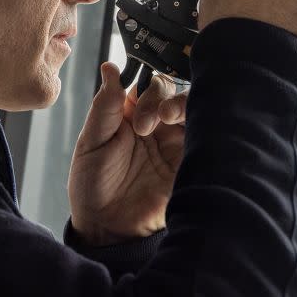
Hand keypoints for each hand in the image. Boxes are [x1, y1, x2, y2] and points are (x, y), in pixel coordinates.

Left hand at [67, 62, 186, 245]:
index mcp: (129, 114)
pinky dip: (202, 124)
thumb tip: (110, 67)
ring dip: (181, 105)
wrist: (107, 229)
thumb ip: (104, 106)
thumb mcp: (91, 143)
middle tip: (144, 125)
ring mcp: (176, 142)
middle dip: (160, 99)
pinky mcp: (191, 160)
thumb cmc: (92, 187)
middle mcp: (156, 124)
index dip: (144, 87)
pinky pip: (205, 134)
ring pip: (192, 107)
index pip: (147, 84)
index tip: (133, 105)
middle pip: (172, 91)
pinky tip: (188, 130)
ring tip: (166, 120)